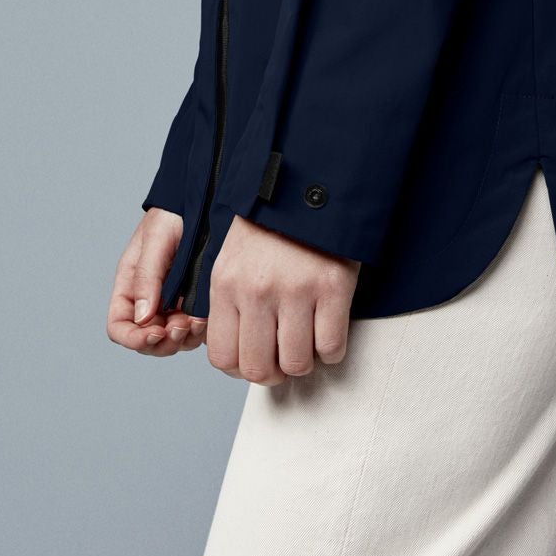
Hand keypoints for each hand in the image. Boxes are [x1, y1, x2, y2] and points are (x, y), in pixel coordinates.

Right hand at [107, 207, 207, 358]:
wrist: (205, 198)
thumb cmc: (173, 214)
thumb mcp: (156, 241)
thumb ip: (147, 278)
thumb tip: (142, 317)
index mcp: (131, 287)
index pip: (120, 327)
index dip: (133, 339)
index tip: (155, 333)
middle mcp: (149, 300)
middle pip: (147, 340)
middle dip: (164, 341)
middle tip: (182, 327)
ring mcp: (172, 304)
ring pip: (172, 340)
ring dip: (184, 338)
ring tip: (197, 321)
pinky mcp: (194, 303)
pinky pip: (193, 330)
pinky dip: (199, 331)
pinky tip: (206, 317)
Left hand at [205, 215, 360, 385]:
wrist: (311, 183)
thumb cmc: (271, 223)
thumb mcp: (232, 256)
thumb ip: (229, 300)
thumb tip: (235, 350)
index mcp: (226, 283)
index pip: (223, 358)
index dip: (242, 368)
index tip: (255, 359)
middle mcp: (257, 290)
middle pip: (259, 369)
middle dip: (274, 373)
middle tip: (284, 358)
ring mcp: (296, 290)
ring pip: (297, 363)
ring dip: (305, 361)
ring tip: (307, 341)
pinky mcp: (332, 287)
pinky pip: (331, 347)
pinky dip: (332, 349)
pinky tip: (328, 329)